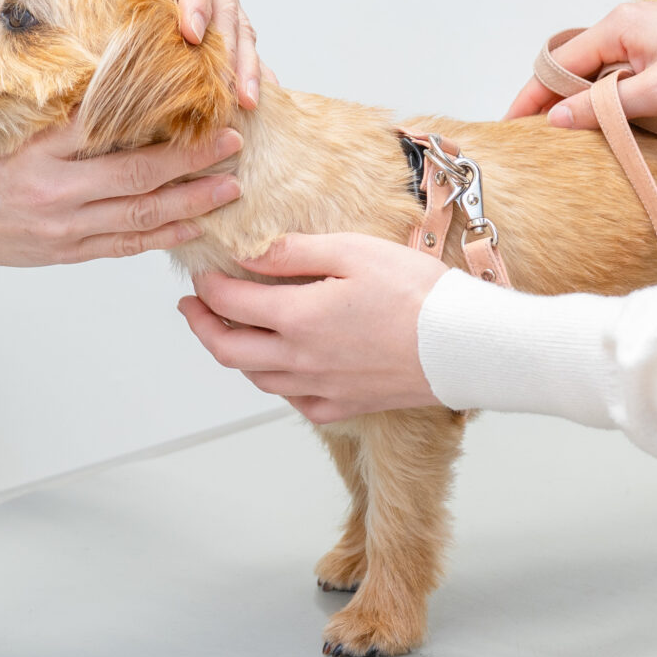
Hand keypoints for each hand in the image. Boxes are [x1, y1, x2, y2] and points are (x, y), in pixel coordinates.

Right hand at [0, 115, 242, 272]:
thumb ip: (48, 97)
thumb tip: (98, 57)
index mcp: (38, 147)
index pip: (110, 129)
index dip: (160, 120)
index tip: (199, 104)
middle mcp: (55, 189)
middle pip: (137, 175)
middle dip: (192, 162)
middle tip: (234, 144)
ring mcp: (63, 226)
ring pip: (140, 216)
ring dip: (190, 203)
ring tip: (230, 188)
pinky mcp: (68, 252)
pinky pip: (125, 245)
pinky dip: (163, 236)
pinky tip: (194, 225)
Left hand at [69, 0, 259, 107]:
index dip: (198, 1)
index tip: (191, 35)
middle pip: (226, 5)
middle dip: (228, 46)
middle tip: (225, 82)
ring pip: (241, 30)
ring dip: (245, 66)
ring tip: (245, 101)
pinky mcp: (225, 18)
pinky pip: (243, 45)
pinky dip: (251, 72)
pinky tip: (254, 104)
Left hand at [177, 233, 445, 422]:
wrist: (463, 344)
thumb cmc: (415, 292)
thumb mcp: (351, 251)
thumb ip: (293, 252)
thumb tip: (248, 254)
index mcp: (296, 318)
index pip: (229, 303)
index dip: (207, 286)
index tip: (200, 273)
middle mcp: (300, 360)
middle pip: (228, 350)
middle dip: (202, 326)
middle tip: (192, 308)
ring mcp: (321, 388)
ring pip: (258, 378)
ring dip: (234, 354)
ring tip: (230, 332)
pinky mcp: (345, 405)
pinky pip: (295, 402)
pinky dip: (277, 384)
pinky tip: (282, 369)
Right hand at [504, 3, 656, 127]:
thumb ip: (603, 107)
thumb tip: (556, 119)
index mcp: (618, 25)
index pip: (559, 63)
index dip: (534, 95)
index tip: (513, 124)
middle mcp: (626, 24)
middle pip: (574, 65)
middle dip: (555, 99)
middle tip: (537, 135)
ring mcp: (644, 36)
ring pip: (598, 72)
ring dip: (586, 101)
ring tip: (568, 134)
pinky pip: (621, 75)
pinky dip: (610, 98)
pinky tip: (608, 120)